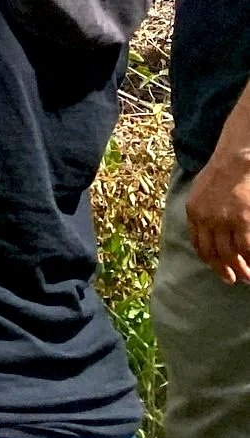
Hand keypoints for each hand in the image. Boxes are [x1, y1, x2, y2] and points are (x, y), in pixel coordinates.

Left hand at [187, 152, 249, 283]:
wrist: (238, 157)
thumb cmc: (224, 171)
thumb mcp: (202, 190)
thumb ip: (202, 210)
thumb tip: (209, 230)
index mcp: (193, 211)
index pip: (199, 244)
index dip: (210, 261)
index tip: (219, 269)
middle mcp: (205, 219)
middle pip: (214, 254)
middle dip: (224, 270)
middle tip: (234, 280)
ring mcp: (224, 221)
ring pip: (231, 255)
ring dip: (240, 270)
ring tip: (248, 277)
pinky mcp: (243, 220)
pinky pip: (247, 249)